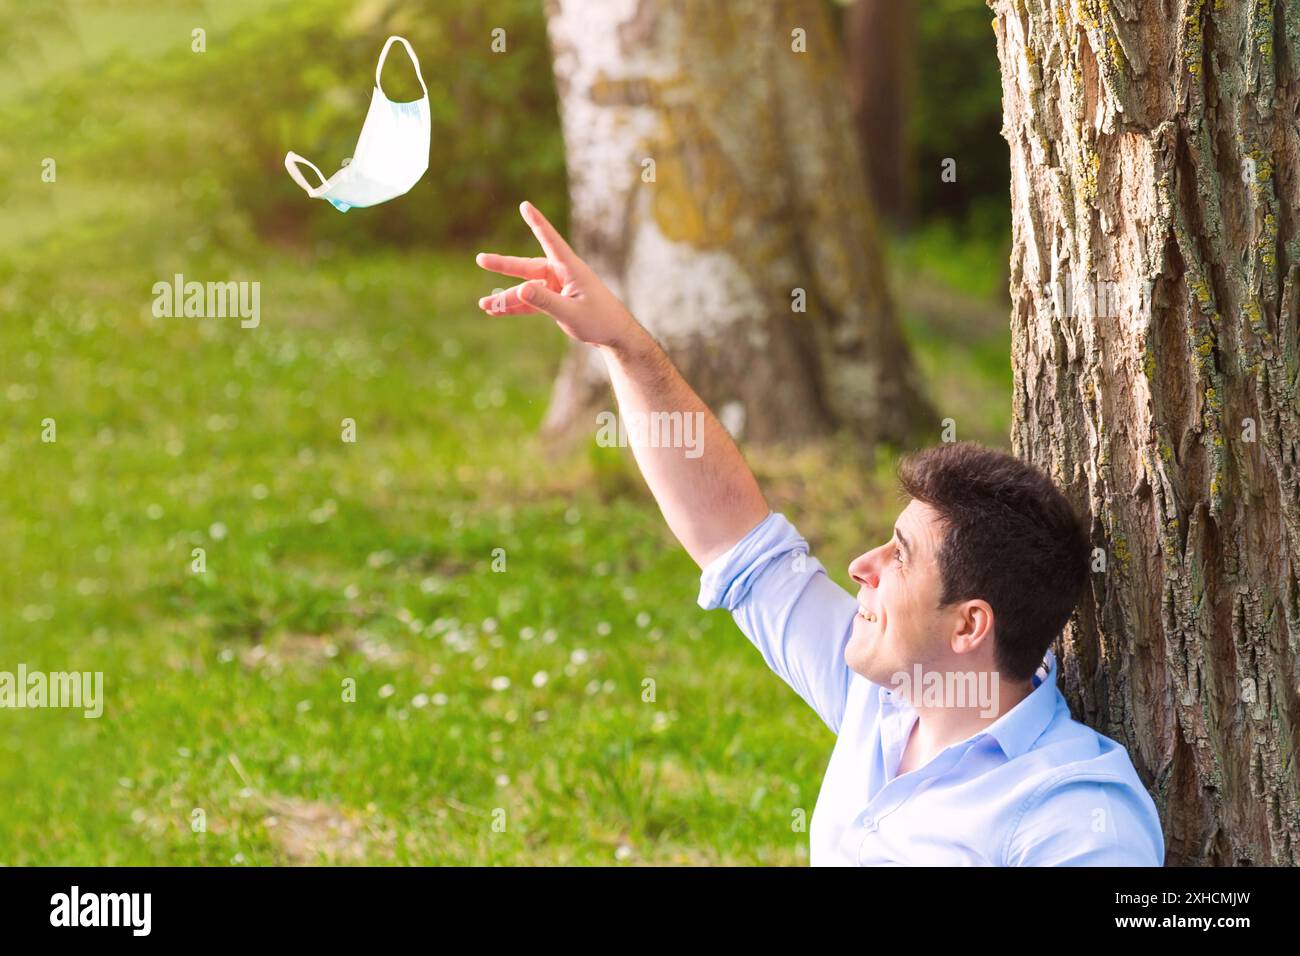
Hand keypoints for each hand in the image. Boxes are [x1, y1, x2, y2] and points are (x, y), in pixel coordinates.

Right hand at [475, 201, 638, 349]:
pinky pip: (530, 302)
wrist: (614, 336)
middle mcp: (561, 274)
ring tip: (484, 304)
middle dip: (503, 266)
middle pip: (527, 268)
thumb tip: (521, 289)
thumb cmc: (599, 320)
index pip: (550, 240)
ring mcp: (557, 288)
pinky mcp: (554, 301)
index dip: (537, 223)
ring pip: (525, 289)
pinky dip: (515, 307)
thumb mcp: (571, 313)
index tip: (524, 205)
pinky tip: (496, 311)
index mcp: (570, 268)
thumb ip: (546, 301)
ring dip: (506, 298)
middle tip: (481, 259)